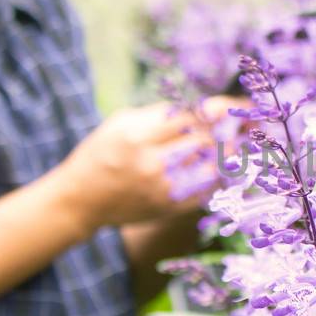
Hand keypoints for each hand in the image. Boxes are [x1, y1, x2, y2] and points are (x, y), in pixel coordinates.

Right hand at [51, 103, 218, 231]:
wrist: (81, 199)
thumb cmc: (100, 153)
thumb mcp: (121, 123)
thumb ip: (159, 114)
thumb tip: (199, 106)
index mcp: (138, 136)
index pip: (189, 117)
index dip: (212, 110)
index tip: (222, 107)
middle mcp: (152, 163)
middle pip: (204, 140)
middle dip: (221, 130)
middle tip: (234, 125)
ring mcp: (162, 189)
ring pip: (211, 166)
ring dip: (223, 153)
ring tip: (230, 144)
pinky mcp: (169, 208)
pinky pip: (206, 191)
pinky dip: (217, 177)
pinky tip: (219, 166)